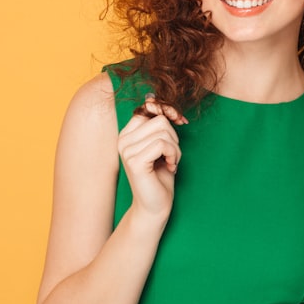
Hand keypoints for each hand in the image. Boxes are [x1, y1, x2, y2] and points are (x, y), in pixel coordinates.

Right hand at [117, 95, 186, 217]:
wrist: (155, 205)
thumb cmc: (160, 175)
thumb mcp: (161, 145)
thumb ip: (158, 124)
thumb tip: (153, 97)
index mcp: (127, 134)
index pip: (148, 109)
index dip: (168, 114)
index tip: (180, 123)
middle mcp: (123, 140)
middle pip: (159, 119)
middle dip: (174, 137)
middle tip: (172, 156)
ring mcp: (126, 151)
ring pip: (162, 131)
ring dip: (175, 148)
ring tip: (171, 162)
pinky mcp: (134, 161)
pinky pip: (162, 144)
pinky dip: (173, 155)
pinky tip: (170, 167)